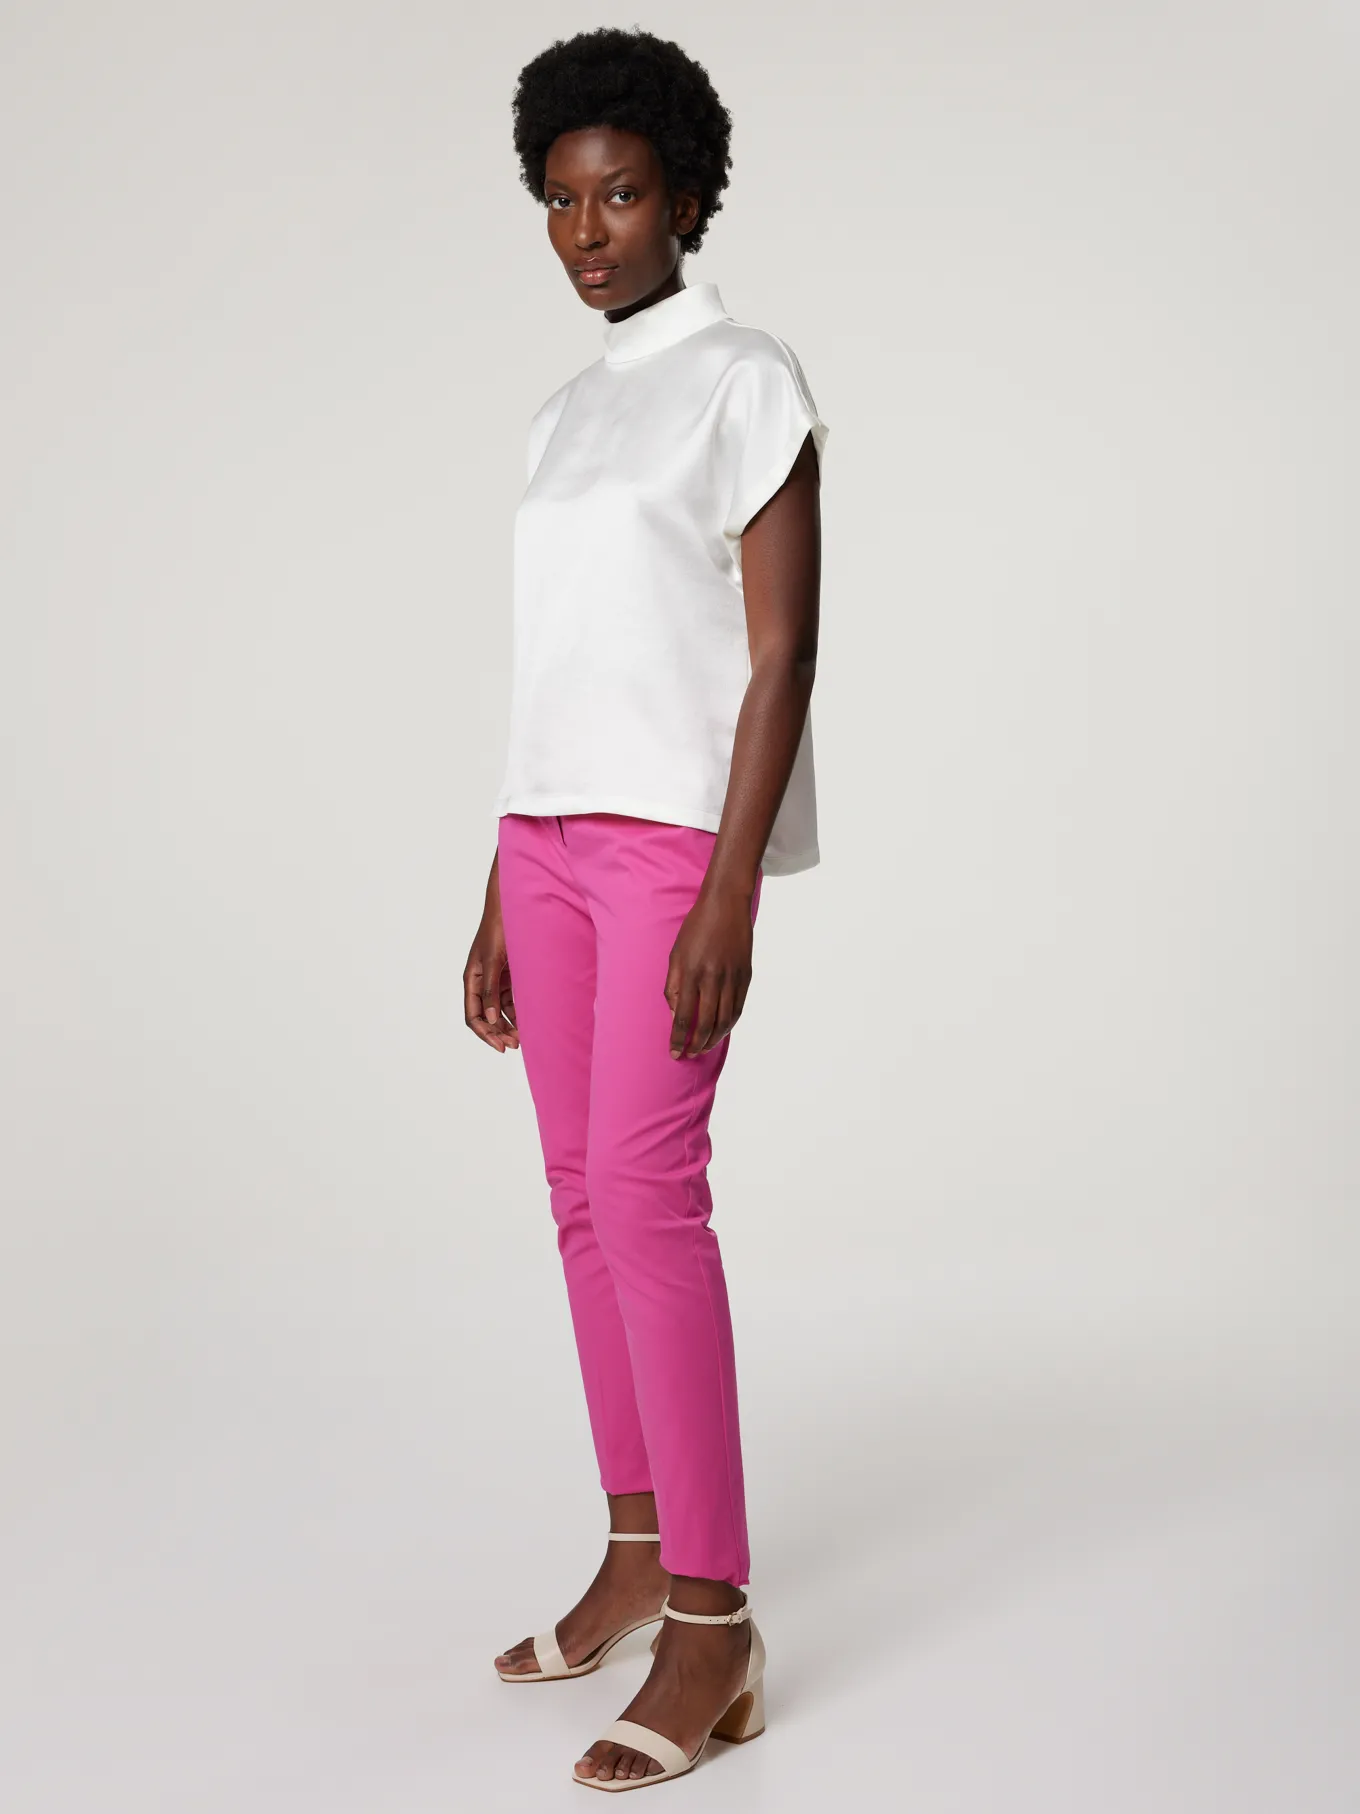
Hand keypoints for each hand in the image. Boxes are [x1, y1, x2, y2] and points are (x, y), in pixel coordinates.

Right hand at [465, 905, 518, 1053]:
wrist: (511, 907)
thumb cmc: (497, 929)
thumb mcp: (493, 960)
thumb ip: (491, 989)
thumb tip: (492, 1018)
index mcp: (471, 979)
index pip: (473, 1015)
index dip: (485, 1033)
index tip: (500, 1046)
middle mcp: (481, 982)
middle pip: (487, 1016)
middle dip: (498, 1033)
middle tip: (515, 1046)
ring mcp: (496, 979)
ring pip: (500, 1010)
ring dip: (509, 1025)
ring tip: (522, 1039)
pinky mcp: (510, 975)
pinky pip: (511, 999)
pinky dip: (518, 1012)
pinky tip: (528, 1022)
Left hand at [664, 883, 754, 1058]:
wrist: (726, 905)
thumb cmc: (696, 928)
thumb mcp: (676, 953)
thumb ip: (673, 985)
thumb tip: (676, 1013)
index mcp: (692, 973)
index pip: (685, 1016)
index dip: (679, 1039)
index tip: (675, 1052)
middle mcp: (713, 978)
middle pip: (706, 1023)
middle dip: (697, 1044)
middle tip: (690, 1054)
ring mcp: (732, 978)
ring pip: (725, 1019)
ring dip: (714, 1038)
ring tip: (704, 1047)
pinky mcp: (746, 975)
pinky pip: (738, 1007)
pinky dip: (730, 1024)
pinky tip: (721, 1030)